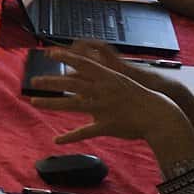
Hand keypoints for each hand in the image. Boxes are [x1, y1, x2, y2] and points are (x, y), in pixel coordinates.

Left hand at [30, 45, 193, 156]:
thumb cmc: (141, 97)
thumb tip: (87, 75)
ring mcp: (104, 108)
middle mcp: (104, 90)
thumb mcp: (122, 82)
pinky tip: (57, 139)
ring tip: (34, 102)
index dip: (66, 57)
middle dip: (51, 81)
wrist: (160, 114)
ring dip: (52, 103)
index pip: (84, 64)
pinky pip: (85, 131)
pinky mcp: (106, 125)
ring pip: (72, 104)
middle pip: (72, 83)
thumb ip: (103, 80)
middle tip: (33, 80)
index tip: (50, 53)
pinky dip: (70, 136)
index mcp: (109, 78)